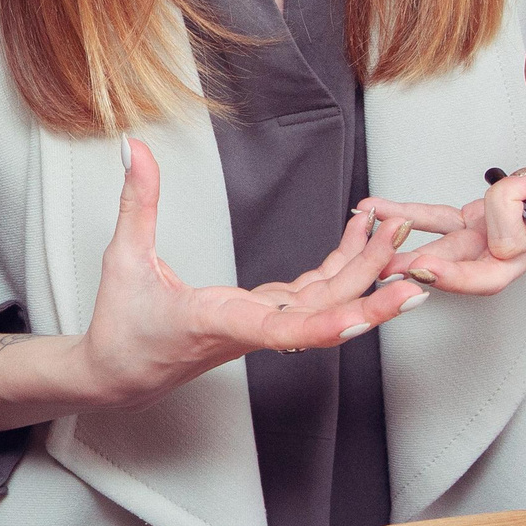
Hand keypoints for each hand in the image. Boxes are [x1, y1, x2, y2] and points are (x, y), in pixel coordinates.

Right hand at [67, 139, 423, 410]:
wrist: (119, 377)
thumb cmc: (122, 330)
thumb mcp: (123, 259)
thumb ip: (136, 201)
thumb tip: (132, 148)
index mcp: (219, 321)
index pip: (281, 333)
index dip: (329, 326)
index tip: (367, 316)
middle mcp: (251, 329)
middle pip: (325, 312)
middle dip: (371, 278)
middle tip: (407, 239)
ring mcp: (261, 326)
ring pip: (327, 303)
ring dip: (366, 270)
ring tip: (398, 229)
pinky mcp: (263, 318)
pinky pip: (314, 296)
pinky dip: (340, 267)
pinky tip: (359, 236)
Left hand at [358, 27, 525, 297]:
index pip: (519, 227)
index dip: (511, 201)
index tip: (524, 177)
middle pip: (489, 274)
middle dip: (449, 274)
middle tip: (413, 266)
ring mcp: (505, 239)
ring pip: (459, 261)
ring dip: (415, 255)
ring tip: (372, 249)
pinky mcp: (487, 229)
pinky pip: (447, 231)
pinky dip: (415, 223)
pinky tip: (379, 213)